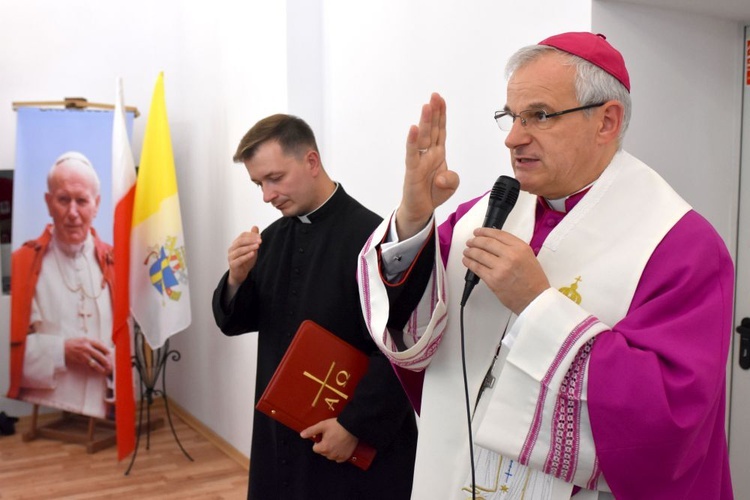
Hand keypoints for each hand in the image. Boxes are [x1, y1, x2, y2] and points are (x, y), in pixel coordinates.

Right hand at [64, 337, 112, 374]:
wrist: (60, 348)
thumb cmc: (71, 343)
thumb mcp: (82, 339)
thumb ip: (90, 342)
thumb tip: (101, 344)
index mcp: (87, 341)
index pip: (100, 345)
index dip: (105, 349)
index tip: (109, 353)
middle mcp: (86, 347)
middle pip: (99, 354)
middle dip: (105, 360)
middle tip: (109, 364)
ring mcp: (83, 355)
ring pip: (94, 362)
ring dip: (100, 366)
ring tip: (104, 370)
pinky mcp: (79, 360)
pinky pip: (88, 365)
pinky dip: (92, 368)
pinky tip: (96, 371)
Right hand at [227, 226, 261, 289]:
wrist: (240, 274)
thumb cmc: (246, 260)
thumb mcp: (251, 248)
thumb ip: (253, 238)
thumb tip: (255, 227)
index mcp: (236, 243)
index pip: (242, 236)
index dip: (251, 235)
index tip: (260, 236)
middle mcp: (232, 249)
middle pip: (240, 242)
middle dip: (251, 240)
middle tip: (260, 240)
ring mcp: (231, 257)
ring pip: (239, 250)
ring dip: (249, 247)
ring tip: (257, 246)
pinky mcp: (232, 265)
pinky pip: (239, 259)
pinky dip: (246, 256)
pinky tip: (253, 254)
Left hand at [300, 418, 358, 462]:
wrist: (352, 426)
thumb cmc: (337, 425)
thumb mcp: (322, 425)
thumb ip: (311, 431)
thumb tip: (301, 435)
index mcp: (324, 448)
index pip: (315, 449)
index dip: (318, 442)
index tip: (323, 436)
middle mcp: (331, 454)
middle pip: (323, 452)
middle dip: (324, 446)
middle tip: (330, 437)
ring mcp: (339, 456)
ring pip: (330, 456)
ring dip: (331, 450)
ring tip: (336, 440)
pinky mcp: (346, 457)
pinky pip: (338, 458)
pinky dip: (338, 454)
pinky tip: (341, 446)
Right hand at [396, 92, 459, 239]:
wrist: (421, 209)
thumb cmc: (433, 193)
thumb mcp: (450, 185)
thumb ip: (452, 179)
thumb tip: (441, 177)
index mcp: (438, 153)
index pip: (440, 130)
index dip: (441, 115)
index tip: (441, 99)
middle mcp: (428, 153)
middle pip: (432, 129)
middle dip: (434, 112)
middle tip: (435, 96)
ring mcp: (419, 160)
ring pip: (423, 138)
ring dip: (425, 121)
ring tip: (427, 106)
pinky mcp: (412, 170)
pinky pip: (412, 154)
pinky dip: (413, 141)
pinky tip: (413, 129)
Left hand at [463, 227, 550, 313]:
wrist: (535, 299)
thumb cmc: (533, 280)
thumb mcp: (528, 257)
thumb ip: (513, 248)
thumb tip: (495, 242)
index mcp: (521, 248)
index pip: (498, 234)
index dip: (485, 231)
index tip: (479, 231)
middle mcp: (511, 256)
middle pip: (486, 243)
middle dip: (475, 241)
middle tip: (470, 241)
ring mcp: (501, 268)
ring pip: (479, 254)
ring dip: (470, 251)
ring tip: (467, 251)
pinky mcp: (493, 280)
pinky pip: (477, 268)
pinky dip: (469, 263)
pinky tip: (467, 261)